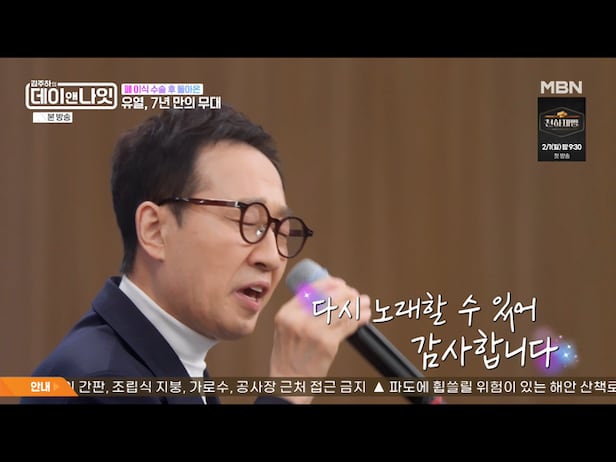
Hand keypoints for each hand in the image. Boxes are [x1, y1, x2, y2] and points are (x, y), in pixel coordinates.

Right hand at [269, 276, 370, 403]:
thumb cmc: (288, 356)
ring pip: (342, 310)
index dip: (331, 283)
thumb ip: (299, 310)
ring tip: (365, 303)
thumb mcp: (284, 328)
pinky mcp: (328, 344)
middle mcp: (300, 320)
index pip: (312, 289)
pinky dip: (359, 318)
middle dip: (348, 294)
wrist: (290, 382)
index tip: (341, 284)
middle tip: (355, 295)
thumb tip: (324, 294)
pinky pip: (348, 326)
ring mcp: (315, 332)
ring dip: (358, 305)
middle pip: (330, 297)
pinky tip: (365, 316)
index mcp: (287, 313)